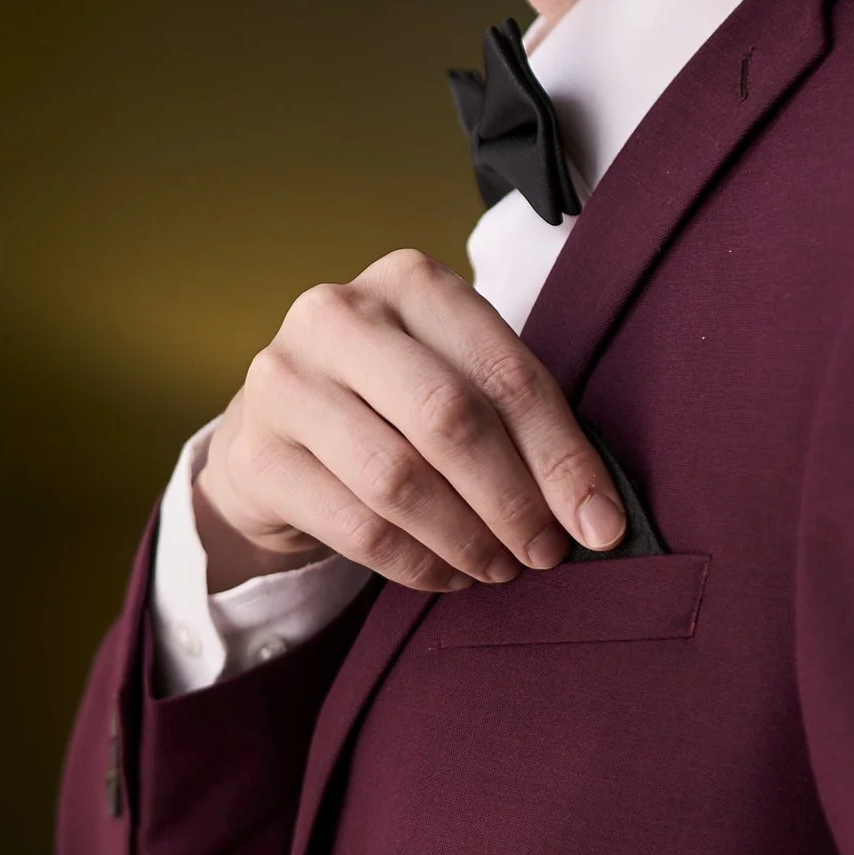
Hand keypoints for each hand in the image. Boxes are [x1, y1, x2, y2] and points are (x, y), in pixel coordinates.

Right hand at [193, 247, 622, 593]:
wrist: (273, 432)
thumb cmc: (389, 403)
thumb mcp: (453, 378)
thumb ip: (518, 423)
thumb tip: (598, 517)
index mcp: (408, 282)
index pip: (503, 371)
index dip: (561, 455)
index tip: (599, 522)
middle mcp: (336, 315)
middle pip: (449, 417)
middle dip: (513, 499)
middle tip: (546, 551)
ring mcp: (283, 381)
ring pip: (398, 478)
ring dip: (465, 537)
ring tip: (499, 566)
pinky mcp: (254, 455)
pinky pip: (355, 526)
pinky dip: (415, 563)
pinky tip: (447, 573)